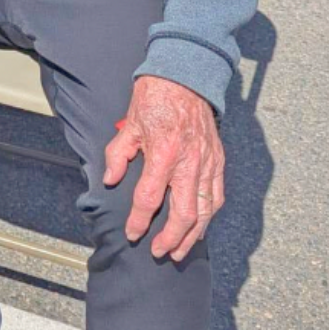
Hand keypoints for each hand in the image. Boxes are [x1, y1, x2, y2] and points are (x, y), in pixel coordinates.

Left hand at [103, 75, 224, 261]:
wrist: (186, 77)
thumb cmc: (155, 98)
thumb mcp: (129, 124)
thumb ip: (118, 155)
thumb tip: (110, 179)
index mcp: (164, 153)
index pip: (149, 197)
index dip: (139, 220)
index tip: (132, 234)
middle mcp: (189, 162)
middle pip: (184, 213)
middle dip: (171, 238)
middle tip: (159, 252)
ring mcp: (208, 162)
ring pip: (205, 210)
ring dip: (193, 234)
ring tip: (180, 250)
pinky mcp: (218, 160)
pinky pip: (217, 195)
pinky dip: (210, 216)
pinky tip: (201, 228)